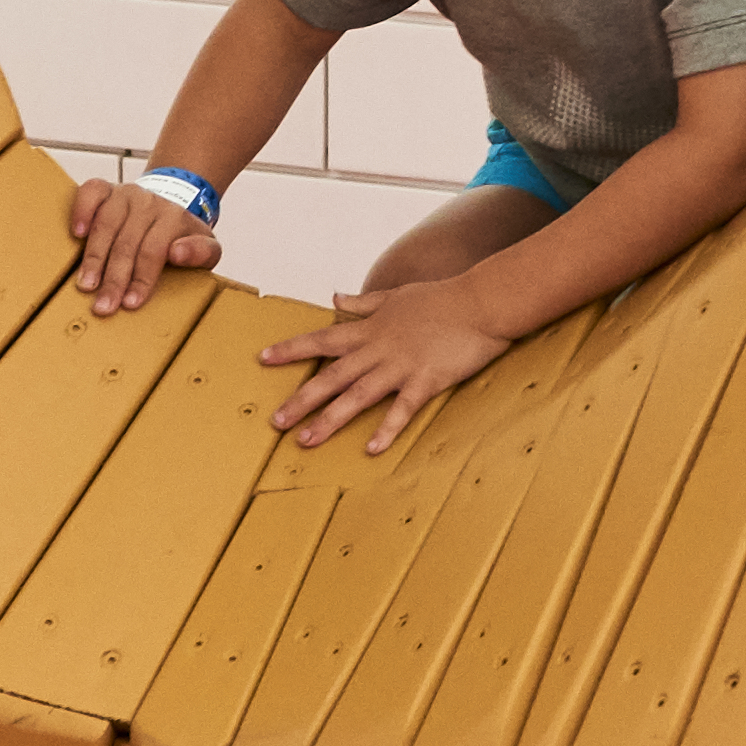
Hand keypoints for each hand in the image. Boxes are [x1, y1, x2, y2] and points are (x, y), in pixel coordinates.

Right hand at [70, 165, 211, 314]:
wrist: (172, 204)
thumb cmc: (182, 236)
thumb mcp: (207, 247)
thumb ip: (201, 253)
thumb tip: (177, 253)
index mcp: (175, 218)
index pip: (154, 251)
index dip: (142, 278)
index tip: (130, 303)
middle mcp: (149, 203)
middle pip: (127, 242)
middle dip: (114, 278)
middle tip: (103, 306)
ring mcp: (126, 194)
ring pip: (106, 223)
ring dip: (94, 256)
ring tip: (85, 284)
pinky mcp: (106, 189)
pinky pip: (91, 192)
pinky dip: (82, 210)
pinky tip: (77, 234)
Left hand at [262, 271, 504, 451]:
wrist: (481, 302)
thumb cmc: (441, 298)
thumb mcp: (397, 295)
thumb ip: (364, 303)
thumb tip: (335, 298)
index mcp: (371, 329)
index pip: (323, 340)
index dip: (292, 349)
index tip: (263, 358)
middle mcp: (379, 349)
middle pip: (332, 377)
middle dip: (302, 399)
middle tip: (275, 422)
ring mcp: (401, 366)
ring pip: (357, 397)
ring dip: (330, 420)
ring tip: (306, 441)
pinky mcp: (426, 380)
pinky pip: (402, 410)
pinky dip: (386, 429)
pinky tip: (370, 449)